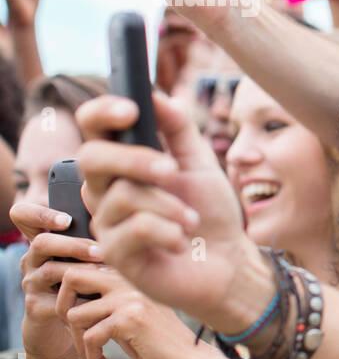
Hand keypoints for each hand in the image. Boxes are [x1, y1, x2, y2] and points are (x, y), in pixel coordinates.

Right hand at [11, 203, 101, 358]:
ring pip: (50, 269)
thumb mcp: (92, 259)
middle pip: (42, 242)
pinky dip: (80, 297)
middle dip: (74, 245)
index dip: (40, 213)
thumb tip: (122, 220)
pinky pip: (55, 299)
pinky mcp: (36, 306)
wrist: (72, 327)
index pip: (24, 215)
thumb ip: (96, 238)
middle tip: (100, 251)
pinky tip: (101, 297)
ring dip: (81, 270)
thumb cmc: (89, 285)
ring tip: (107, 272)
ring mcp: (32, 283)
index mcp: (45, 242)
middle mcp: (33, 259)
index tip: (68, 220)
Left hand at [56, 263, 233, 358]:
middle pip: (72, 278)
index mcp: (133, 277)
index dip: (70, 297)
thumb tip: (66, 304)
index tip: (81, 325)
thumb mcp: (131, 319)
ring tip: (95, 358)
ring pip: (75, 314)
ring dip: (78, 342)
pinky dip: (92, 358)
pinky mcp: (131, 319)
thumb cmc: (162, 347)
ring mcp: (132, 298)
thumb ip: (106, 305)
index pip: (83, 270)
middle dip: (63, 308)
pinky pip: (89, 337)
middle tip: (77, 335)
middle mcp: (132, 281)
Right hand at [73, 91, 269, 331]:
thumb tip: (157, 95)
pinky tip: (182, 241)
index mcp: (121, 163)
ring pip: (124, 196)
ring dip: (171, 206)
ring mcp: (105, 222)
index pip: (93, 128)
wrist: (226, 262)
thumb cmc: (208, 212)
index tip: (132, 108)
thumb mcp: (199, 164)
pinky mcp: (114, 254)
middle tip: (173, 170)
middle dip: (137, 160)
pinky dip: (171, 232)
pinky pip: (138, 229)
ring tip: (191, 220)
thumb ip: (179, 130)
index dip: (103, 112)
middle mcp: (103, 190)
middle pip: (92, 158)